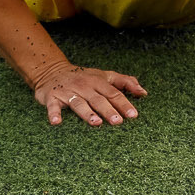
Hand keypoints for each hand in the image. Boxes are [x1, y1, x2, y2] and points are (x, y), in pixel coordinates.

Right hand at [31, 64, 146, 127]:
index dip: (124, 104)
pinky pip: (53, 106)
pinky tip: (57, 122)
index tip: (133, 115)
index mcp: (98, 81)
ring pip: (79, 103)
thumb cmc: (84, 77)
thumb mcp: (105, 75)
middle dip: (109, 110)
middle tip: (118, 122)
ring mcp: (68, 92)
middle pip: (98, 99)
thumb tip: (143, 93)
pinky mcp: (52, 97)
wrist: (51, 70)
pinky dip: (54, 114)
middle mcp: (84, 86)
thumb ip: (125, 82)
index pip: (114, 93)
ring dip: (87, 113)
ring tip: (96, 123)